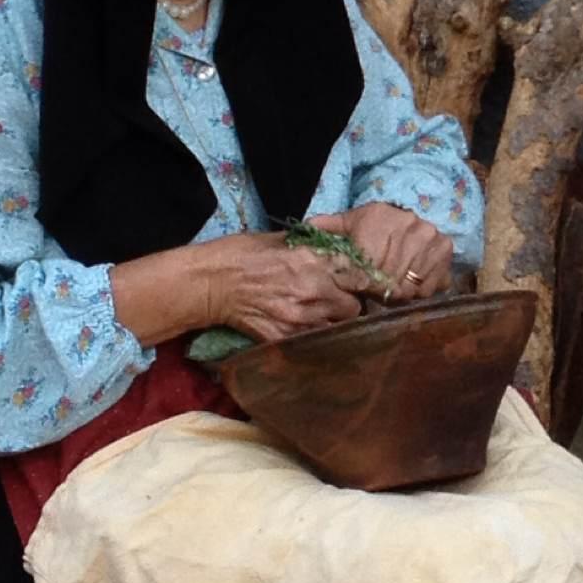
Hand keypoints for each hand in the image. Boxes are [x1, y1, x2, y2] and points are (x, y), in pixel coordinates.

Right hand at [109, 232, 368, 349]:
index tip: (373, 287)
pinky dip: (315, 339)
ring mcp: (300, 318)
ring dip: (335, 324)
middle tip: (343, 304)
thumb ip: (310, 246)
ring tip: (326, 320)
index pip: (360, 276)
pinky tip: (309, 333)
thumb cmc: (241, 253)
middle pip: (354, 307)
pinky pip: (313, 343)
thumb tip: (333, 247)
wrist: (209, 282)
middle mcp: (313, 290)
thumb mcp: (279, 239)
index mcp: (314, 261)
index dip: (369, 283)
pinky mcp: (285, 338)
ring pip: (338, 328)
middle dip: (352, 305)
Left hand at [323, 202, 454, 300]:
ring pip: (409, 286)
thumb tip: (305, 227)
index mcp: (380, 218)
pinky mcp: (445, 250)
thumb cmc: (372, 226)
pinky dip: (419, 292)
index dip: (362, 282)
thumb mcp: (349, 224)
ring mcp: (430, 237)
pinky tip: (410, 282)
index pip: (369, 266)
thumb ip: (328, 228)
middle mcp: (409, 224)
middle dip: (380, 289)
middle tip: (376, 288)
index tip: (360, 287)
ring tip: (391, 285)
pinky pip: (429, 287)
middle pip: (390, 278)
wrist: (406, 219)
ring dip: (399, 292)